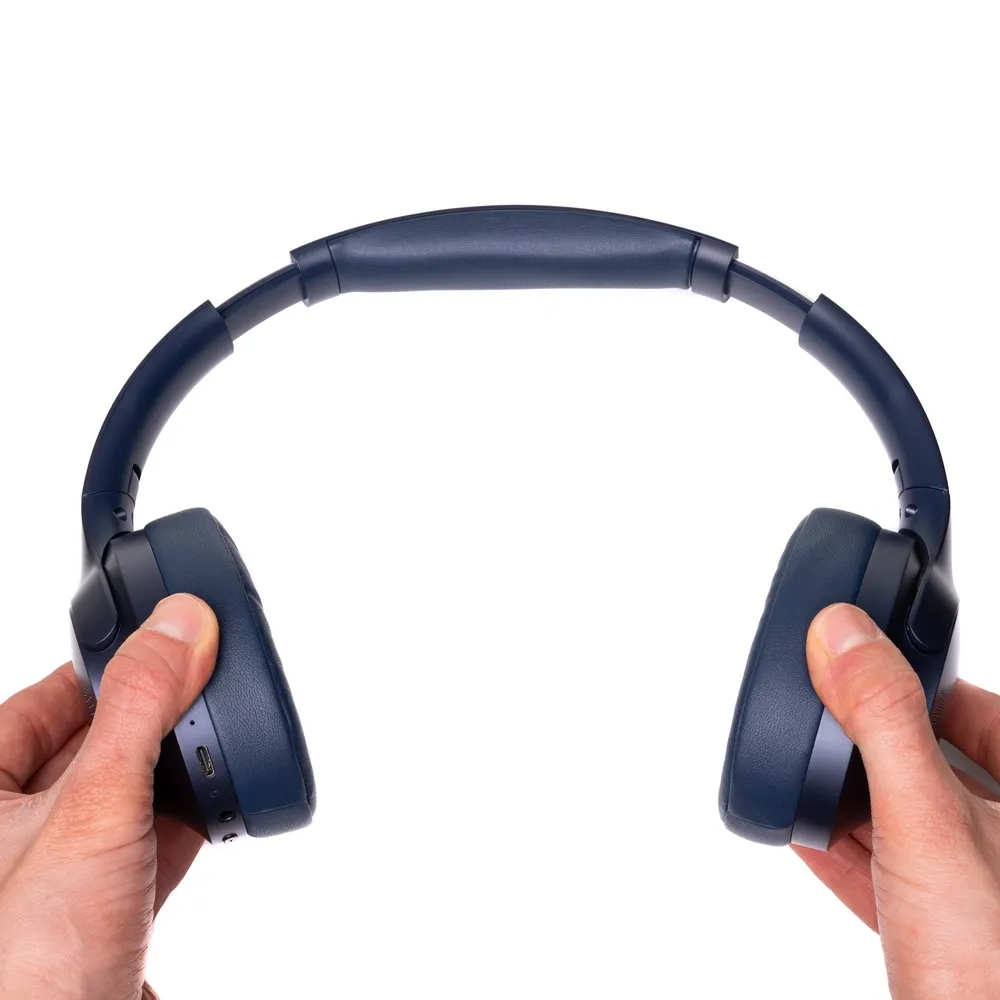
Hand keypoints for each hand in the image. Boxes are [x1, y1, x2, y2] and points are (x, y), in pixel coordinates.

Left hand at [0, 594, 217, 998]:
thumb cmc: (25, 971)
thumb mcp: (91, 810)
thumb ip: (139, 710)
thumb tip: (177, 625)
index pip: (48, 698)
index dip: (113, 665)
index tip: (173, 638)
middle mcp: (12, 830)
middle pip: (98, 742)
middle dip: (159, 718)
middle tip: (213, 688)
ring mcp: (61, 874)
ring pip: (131, 792)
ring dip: (181, 770)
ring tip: (224, 744)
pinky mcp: (105, 912)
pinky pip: (155, 841)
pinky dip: (195, 818)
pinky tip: (226, 802)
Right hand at [793, 603, 999, 998]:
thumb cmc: (990, 971)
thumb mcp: (929, 823)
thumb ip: (884, 723)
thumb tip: (844, 636)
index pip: (981, 708)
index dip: (920, 682)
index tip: (861, 666)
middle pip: (936, 765)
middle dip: (872, 744)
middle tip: (822, 715)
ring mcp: (980, 894)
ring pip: (910, 821)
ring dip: (853, 799)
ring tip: (804, 769)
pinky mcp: (946, 938)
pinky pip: (889, 875)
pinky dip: (845, 851)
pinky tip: (803, 834)